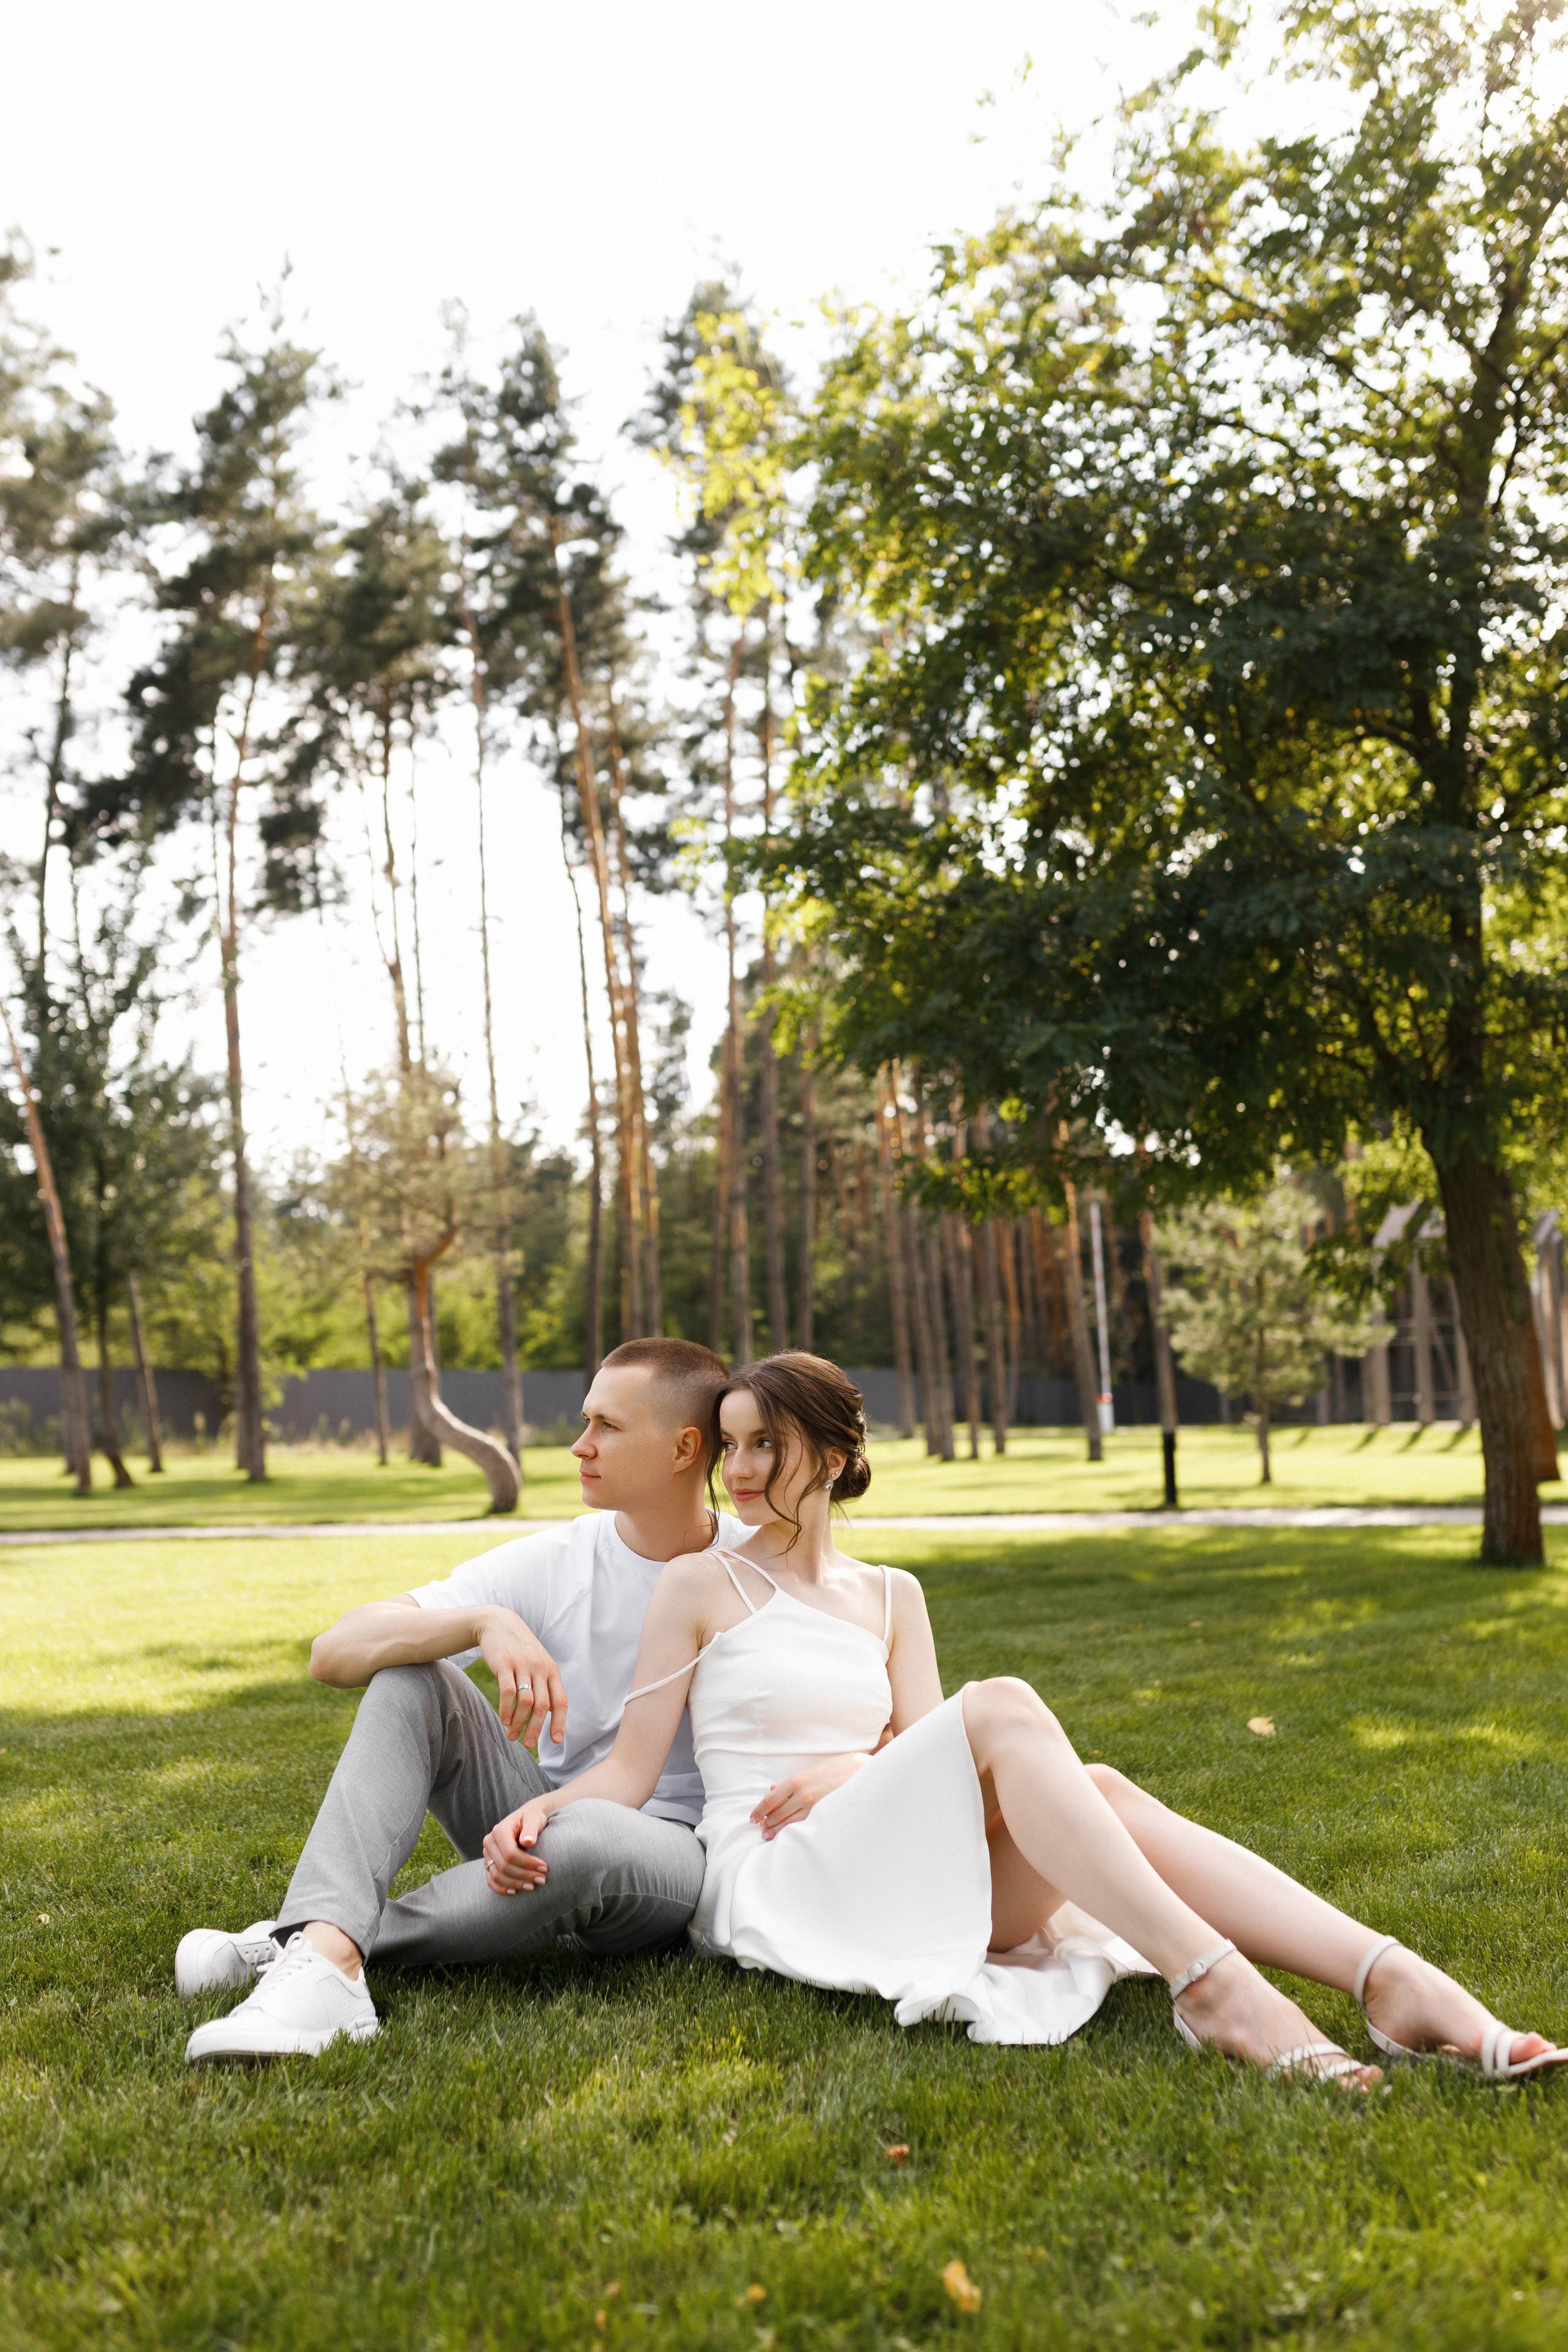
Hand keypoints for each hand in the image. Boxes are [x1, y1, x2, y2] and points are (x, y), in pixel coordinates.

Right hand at [476, 1609, 566, 1750]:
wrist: (498, 1623)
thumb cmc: (520, 1649)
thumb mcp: (538, 1663)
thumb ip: (545, 1685)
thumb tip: (548, 1714)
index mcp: (551, 1671)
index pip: (561, 1701)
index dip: (560, 1722)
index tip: (556, 1741)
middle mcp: (540, 1668)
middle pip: (543, 1706)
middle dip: (536, 1729)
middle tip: (529, 1744)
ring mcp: (522, 1665)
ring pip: (525, 1701)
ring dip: (519, 1723)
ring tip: (512, 1736)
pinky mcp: (504, 1664)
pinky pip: (507, 1692)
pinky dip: (506, 1709)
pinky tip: (503, 1720)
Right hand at [482, 1797, 552, 1895]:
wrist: (526, 1818)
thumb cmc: (532, 1817)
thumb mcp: (534, 1818)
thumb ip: (531, 1828)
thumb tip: (528, 1842)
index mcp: (499, 1830)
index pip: (510, 1853)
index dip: (527, 1863)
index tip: (544, 1868)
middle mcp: (490, 1842)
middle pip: (504, 1866)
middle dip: (524, 1875)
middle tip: (542, 1880)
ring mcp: (487, 1854)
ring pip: (496, 1876)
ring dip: (515, 1884)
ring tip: (532, 1886)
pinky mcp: (489, 1862)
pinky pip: (491, 1880)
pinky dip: (501, 1888)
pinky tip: (515, 1891)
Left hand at [750, 1752, 871, 1840]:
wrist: (858, 1771)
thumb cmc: (832, 1770)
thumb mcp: (808, 1773)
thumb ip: (789, 1784)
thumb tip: (771, 1789)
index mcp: (796, 1780)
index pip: (770, 1800)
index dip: (759, 1811)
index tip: (752, 1819)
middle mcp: (802, 1793)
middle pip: (777, 1814)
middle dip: (767, 1823)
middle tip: (761, 1830)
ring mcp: (813, 1806)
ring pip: (789, 1823)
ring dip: (776, 1830)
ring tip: (768, 1835)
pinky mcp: (824, 1814)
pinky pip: (804, 1826)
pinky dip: (793, 1831)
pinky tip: (788, 1835)